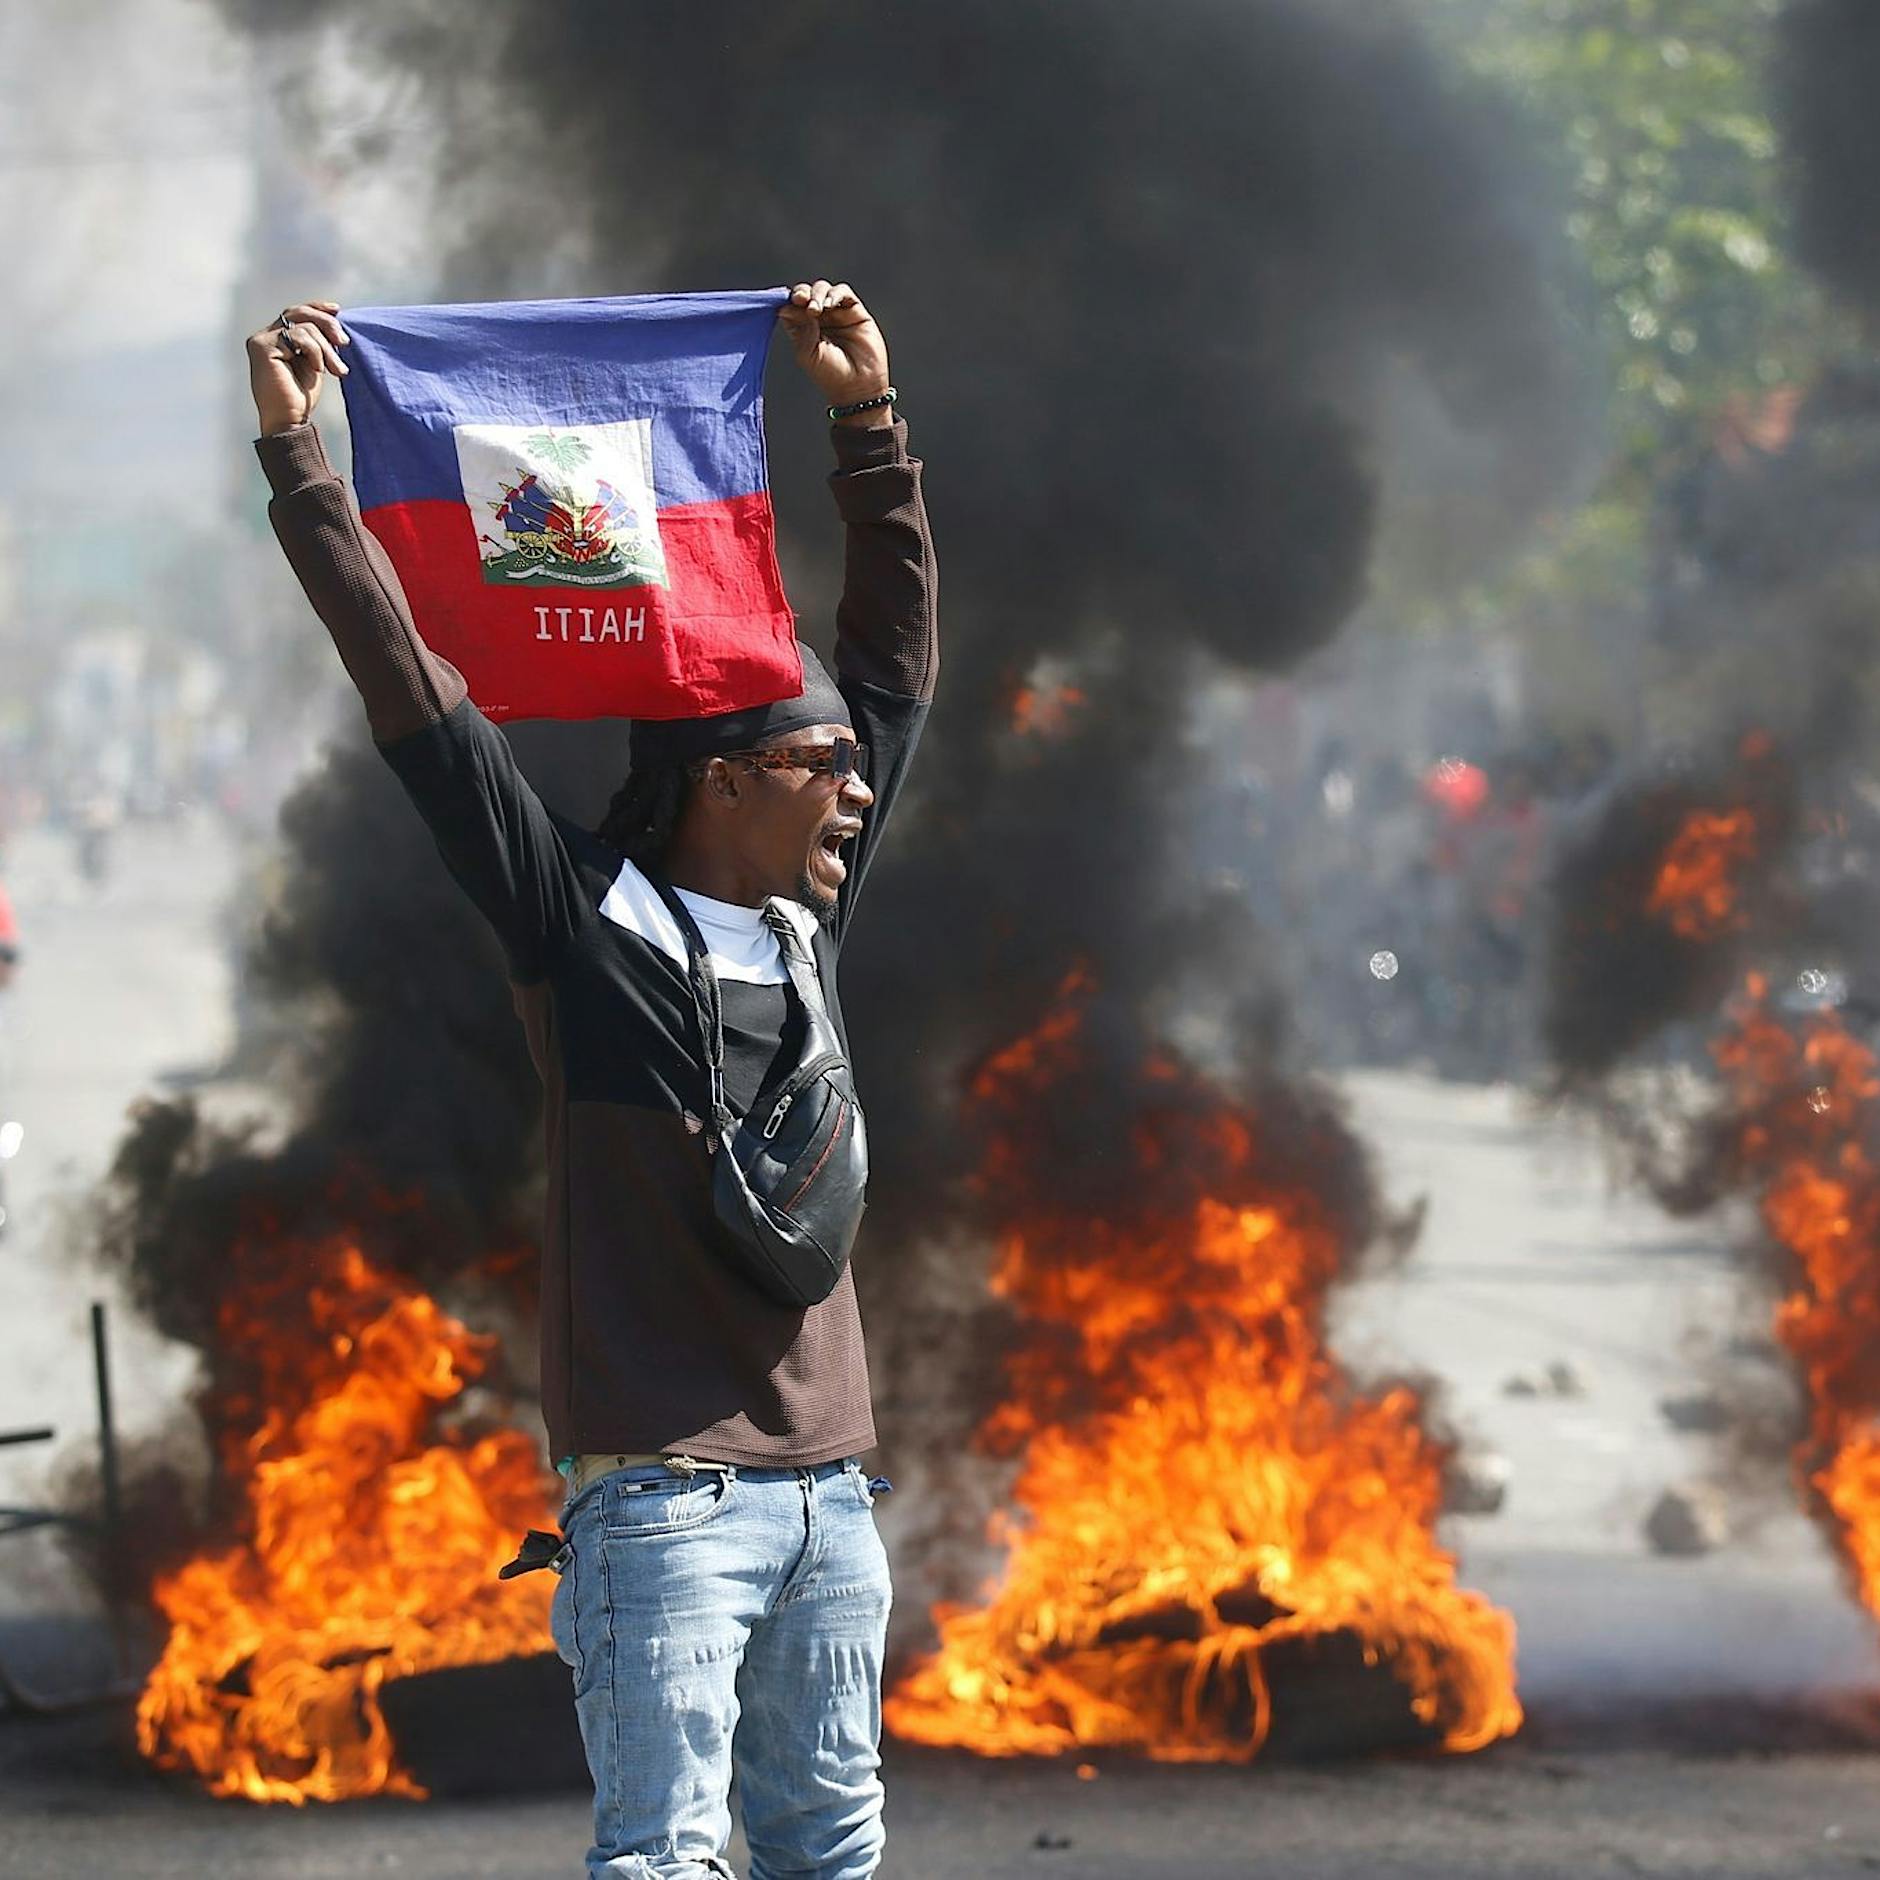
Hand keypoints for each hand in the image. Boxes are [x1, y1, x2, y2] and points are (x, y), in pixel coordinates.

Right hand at [245, 300, 348, 435]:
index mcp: (276, 338)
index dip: (317, 308)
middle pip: (299, 313)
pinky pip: (298, 337)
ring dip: (326, 348)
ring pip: (304, 326)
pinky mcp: (262, 347)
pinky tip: (319, 370)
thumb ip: (319, 342)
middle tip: (345, 343)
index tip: (338, 310)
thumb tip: (336, 320)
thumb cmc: (301, 397)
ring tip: (337, 370)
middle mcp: (265, 336)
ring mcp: (261, 340)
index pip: (297, 313)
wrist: (290, 420)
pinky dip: (315, 352)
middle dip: (327, 325)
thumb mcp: (315, 362)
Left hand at [778, 281, 891, 424]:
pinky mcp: (855, 312)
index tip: (788, 304)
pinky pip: (843, 292)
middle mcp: (820, 319)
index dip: (789, 300)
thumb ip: (800, 328)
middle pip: (807, 293)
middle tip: (802, 302)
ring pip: (823, 289)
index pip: (792, 306)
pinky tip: (830, 304)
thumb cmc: (830, 375)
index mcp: (803, 329)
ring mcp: (838, 314)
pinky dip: (835, 293)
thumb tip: (789, 306)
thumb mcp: (806, 353)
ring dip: (817, 294)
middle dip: (802, 293)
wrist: (858, 386)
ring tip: (816, 310)